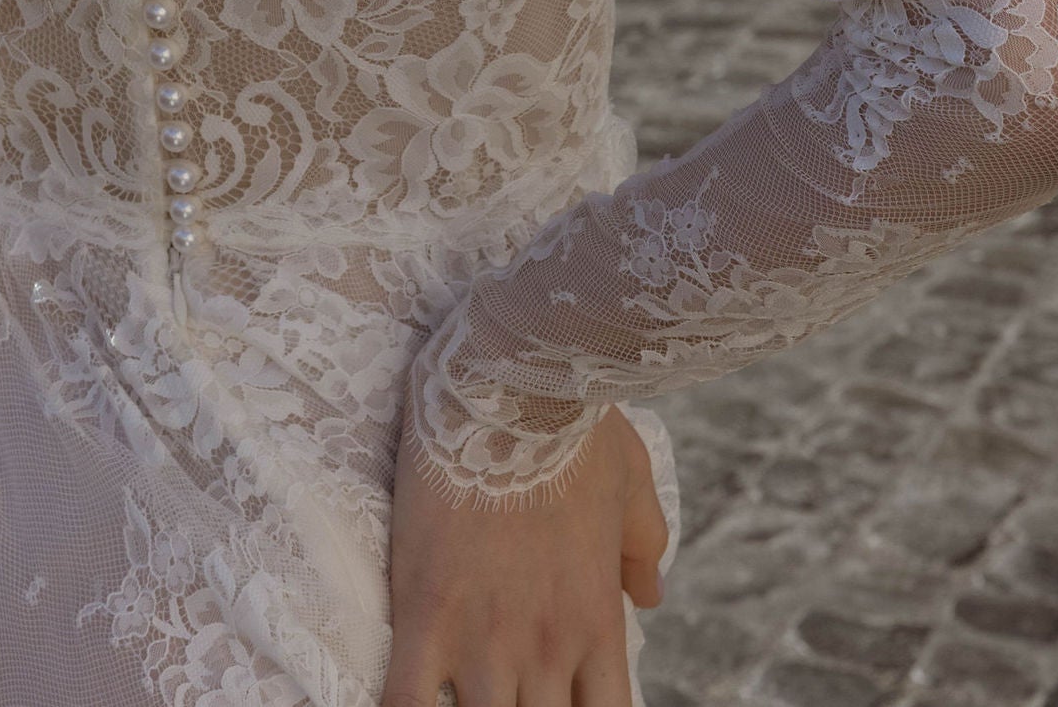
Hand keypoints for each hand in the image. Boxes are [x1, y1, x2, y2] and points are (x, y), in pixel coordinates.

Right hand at [381, 403, 666, 706]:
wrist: (512, 383)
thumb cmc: (576, 425)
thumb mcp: (630, 482)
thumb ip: (643, 547)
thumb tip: (651, 595)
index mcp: (596, 624)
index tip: (561, 702)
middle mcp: (545, 649)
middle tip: (506, 693)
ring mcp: (483, 639)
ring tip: (460, 696)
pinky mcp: (425, 615)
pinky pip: (406, 704)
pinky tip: (410, 706)